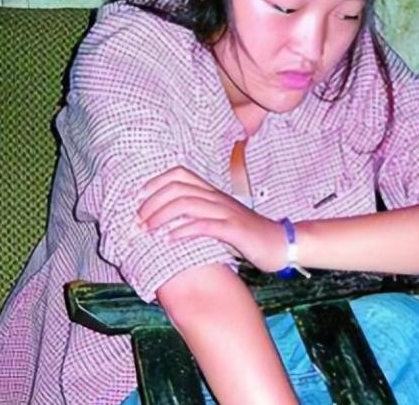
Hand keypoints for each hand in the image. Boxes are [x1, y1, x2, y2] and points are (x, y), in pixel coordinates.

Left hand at [137, 167, 286, 272]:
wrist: (281, 243)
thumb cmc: (248, 235)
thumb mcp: (221, 220)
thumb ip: (200, 216)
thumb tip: (171, 221)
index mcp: (213, 193)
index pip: (180, 174)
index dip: (156, 182)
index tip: (138, 198)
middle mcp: (217, 197)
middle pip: (178, 187)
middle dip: (152, 202)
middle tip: (137, 220)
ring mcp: (226, 212)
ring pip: (187, 203)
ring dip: (162, 216)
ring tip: (148, 230)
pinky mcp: (234, 230)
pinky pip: (204, 225)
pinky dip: (184, 230)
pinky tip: (170, 239)